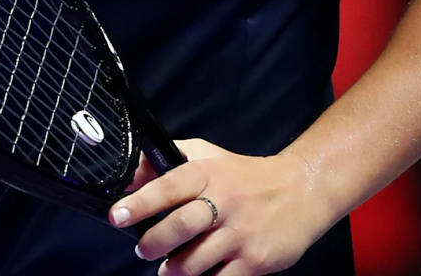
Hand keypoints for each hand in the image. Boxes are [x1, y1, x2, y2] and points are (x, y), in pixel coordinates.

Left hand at [109, 139, 333, 275]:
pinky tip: (198, 275)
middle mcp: (224, 202)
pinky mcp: (256, 260)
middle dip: (153, 243)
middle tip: (143, 250)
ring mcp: (241, 233)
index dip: (140, 202)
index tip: (119, 216)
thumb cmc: (243, 175)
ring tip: (168, 268)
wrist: (301, 191)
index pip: (168, 187)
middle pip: (180, 227)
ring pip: (195, 261)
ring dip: (174, 269)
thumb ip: (167, 161)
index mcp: (207, 174)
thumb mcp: (206, 156)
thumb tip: (129, 176)